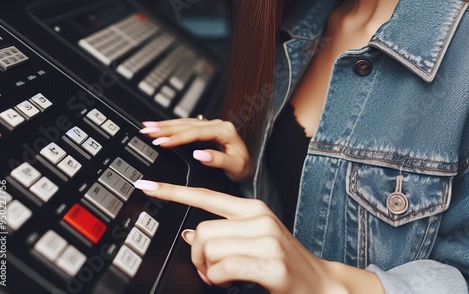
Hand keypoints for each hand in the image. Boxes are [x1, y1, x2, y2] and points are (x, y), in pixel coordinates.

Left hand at [133, 181, 335, 293]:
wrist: (321, 285)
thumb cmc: (283, 265)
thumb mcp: (252, 241)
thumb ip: (222, 234)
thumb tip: (189, 236)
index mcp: (252, 208)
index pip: (205, 195)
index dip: (173, 192)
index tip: (147, 185)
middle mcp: (258, 216)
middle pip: (202, 230)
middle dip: (196, 256)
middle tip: (207, 269)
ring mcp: (266, 238)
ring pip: (210, 248)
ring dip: (208, 270)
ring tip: (221, 276)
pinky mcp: (270, 263)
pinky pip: (224, 268)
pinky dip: (218, 279)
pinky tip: (227, 281)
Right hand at [140, 118, 252, 181]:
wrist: (250, 166)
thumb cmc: (244, 167)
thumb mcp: (235, 166)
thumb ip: (218, 160)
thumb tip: (199, 154)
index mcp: (224, 131)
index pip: (196, 132)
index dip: (177, 137)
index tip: (161, 142)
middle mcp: (217, 124)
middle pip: (187, 124)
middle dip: (165, 128)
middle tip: (147, 131)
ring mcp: (211, 125)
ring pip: (185, 122)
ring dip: (165, 124)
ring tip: (147, 127)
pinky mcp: (206, 128)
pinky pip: (186, 124)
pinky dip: (172, 125)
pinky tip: (160, 126)